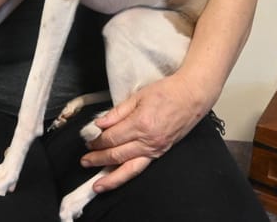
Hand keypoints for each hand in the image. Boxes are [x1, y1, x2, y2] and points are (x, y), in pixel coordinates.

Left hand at [78, 74, 210, 192]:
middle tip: (85, 161)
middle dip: (98, 159)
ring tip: (98, 184)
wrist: (192, 96)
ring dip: (111, 177)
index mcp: (140, 123)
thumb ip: (117, 112)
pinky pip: (141, 167)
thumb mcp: (138, 96)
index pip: (112, 138)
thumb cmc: (167, 92)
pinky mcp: (161, 152)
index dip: (97, 141)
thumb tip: (100, 123)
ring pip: (129, 168)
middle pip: (117, 155)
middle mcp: (148, 140)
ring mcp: (156, 149)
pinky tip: (118, 178)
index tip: (88, 141)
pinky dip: (127, 175)